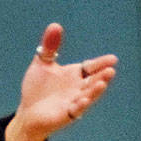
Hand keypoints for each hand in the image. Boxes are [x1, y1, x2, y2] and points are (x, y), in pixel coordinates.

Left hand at [4, 24, 117, 140]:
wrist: (28, 112)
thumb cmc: (37, 89)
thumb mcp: (42, 64)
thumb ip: (49, 46)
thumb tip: (55, 25)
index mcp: (75, 75)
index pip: (91, 67)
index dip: (101, 63)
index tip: (113, 59)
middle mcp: (78, 88)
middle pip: (93, 81)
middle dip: (102, 76)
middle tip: (110, 70)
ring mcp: (74, 102)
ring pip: (88, 96)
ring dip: (95, 91)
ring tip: (102, 83)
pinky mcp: (66, 115)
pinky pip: (75, 111)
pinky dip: (80, 106)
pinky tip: (82, 100)